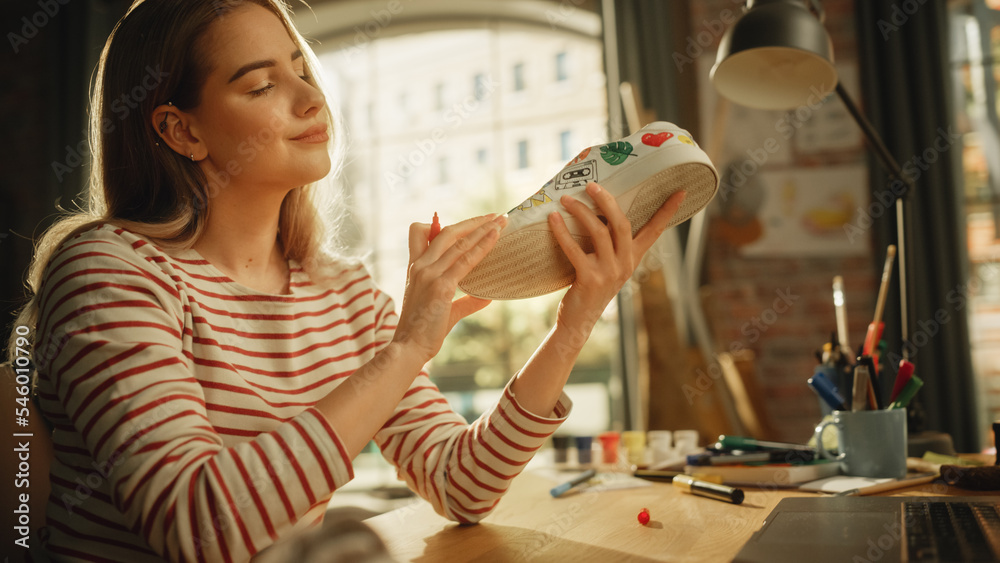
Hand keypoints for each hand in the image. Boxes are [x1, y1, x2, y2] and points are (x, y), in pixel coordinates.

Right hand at [392, 213, 505, 362]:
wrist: (409, 347)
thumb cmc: (424, 331)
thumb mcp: (446, 310)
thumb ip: (466, 301)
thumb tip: (487, 296)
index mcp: (416, 267)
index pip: (425, 233)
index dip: (450, 224)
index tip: (472, 222)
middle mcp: (420, 266)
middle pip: (447, 232)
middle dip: (473, 222)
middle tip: (495, 215)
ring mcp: (429, 274)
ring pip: (459, 243)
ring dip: (483, 229)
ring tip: (501, 220)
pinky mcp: (440, 286)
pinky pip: (466, 261)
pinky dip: (482, 246)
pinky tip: (495, 238)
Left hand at [549, 182, 685, 330]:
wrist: (578, 321)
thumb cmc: (590, 288)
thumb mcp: (607, 266)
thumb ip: (608, 245)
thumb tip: (597, 212)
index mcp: (633, 259)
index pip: (655, 231)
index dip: (667, 211)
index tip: (681, 191)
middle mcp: (625, 264)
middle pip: (622, 224)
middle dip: (607, 201)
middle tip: (592, 185)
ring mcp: (609, 272)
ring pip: (599, 231)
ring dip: (581, 211)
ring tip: (566, 199)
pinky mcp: (590, 279)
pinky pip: (575, 249)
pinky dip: (562, 231)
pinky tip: (553, 218)